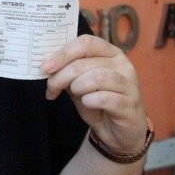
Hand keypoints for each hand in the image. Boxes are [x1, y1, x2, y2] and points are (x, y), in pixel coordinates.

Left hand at [42, 34, 147, 153]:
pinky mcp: (129, 104)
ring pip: (96, 78)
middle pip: (84, 62)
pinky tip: (88, 104)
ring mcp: (129, 84)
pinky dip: (89, 101)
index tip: (45, 67)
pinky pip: (104, 98)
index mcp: (110, 53)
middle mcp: (123, 65)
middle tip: (52, 89)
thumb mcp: (78, 83)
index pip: (86, 42)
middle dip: (61, 76)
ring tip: (76, 95)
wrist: (117, 131)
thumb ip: (67, 72)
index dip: (62, 54)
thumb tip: (47, 65)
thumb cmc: (98, 103)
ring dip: (77, 88)